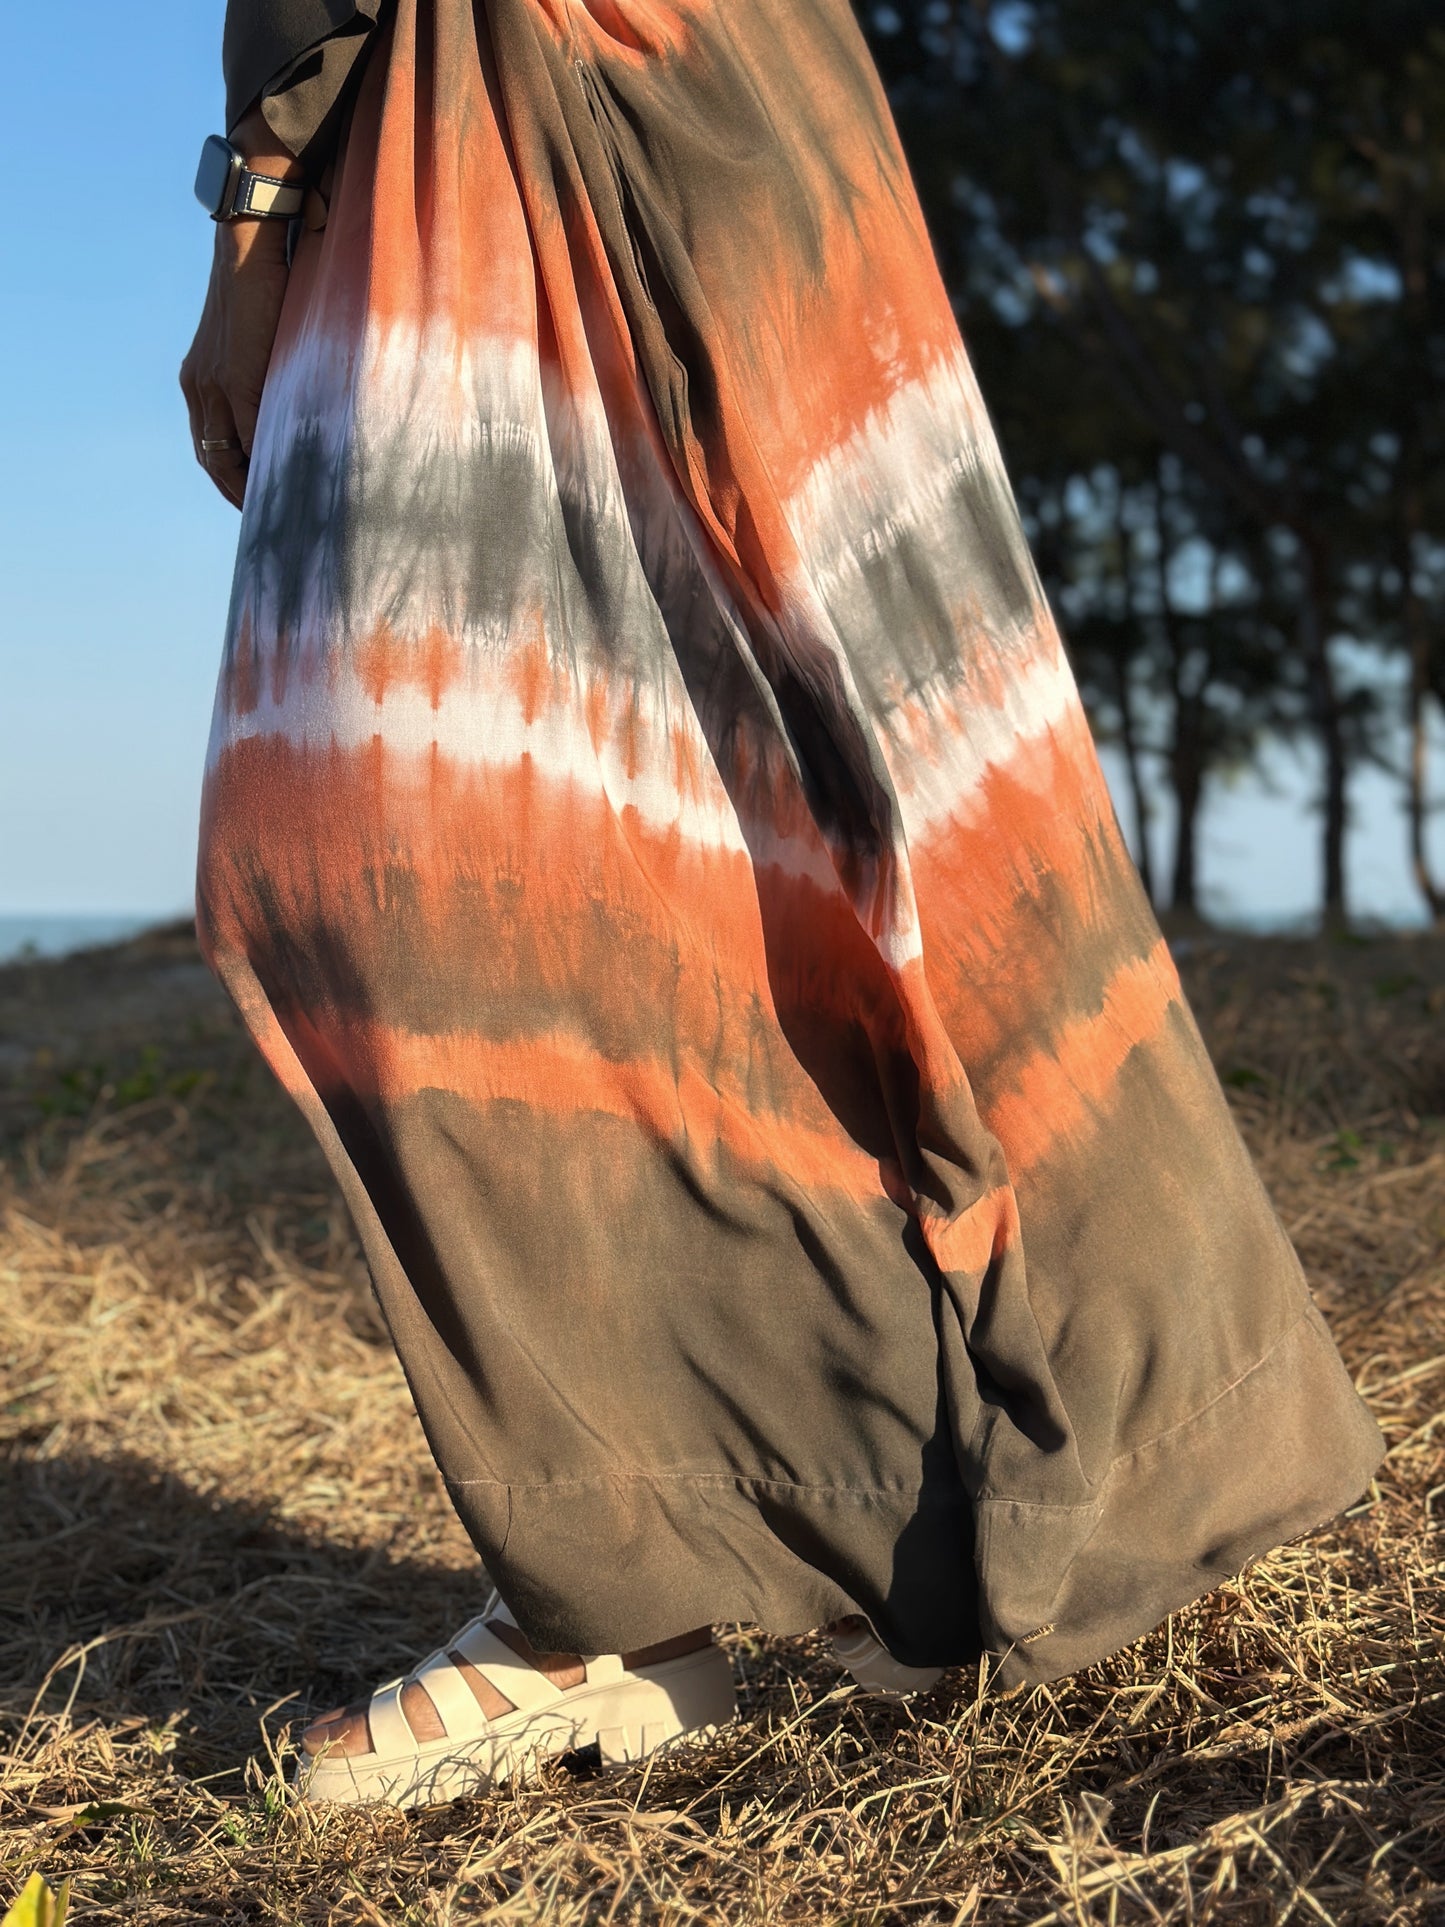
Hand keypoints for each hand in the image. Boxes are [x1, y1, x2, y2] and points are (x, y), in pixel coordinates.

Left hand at [179, 111, 298, 508]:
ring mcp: (213, 382)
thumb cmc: (271, 278)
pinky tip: (291, 484)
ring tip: (281, 515)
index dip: (233, 479)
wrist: (256, 233)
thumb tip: (306, 404)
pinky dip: (269, 465)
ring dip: (252, 489)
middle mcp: (199, 384)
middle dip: (239, 496)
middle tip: (270, 526)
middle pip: (213, 460)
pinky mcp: (236, 377)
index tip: (260, 505)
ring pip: (227, 457)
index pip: (213, 446)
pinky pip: (252, 437)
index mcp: (201, 376)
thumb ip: (272, 374)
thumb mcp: (265, 339)